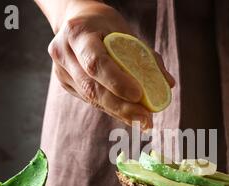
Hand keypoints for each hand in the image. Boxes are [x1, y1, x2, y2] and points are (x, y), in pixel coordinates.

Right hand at [47, 1, 174, 128]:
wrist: (77, 21)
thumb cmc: (105, 25)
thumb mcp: (125, 31)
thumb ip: (146, 56)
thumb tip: (167, 84)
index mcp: (78, 33)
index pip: (96, 62)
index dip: (117, 81)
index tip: (139, 95)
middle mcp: (64, 52)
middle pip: (92, 87)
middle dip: (121, 106)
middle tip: (145, 118)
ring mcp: (61, 71)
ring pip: (91, 98)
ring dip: (119, 112)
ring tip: (143, 122)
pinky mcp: (65, 84)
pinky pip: (91, 100)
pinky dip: (112, 109)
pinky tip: (130, 116)